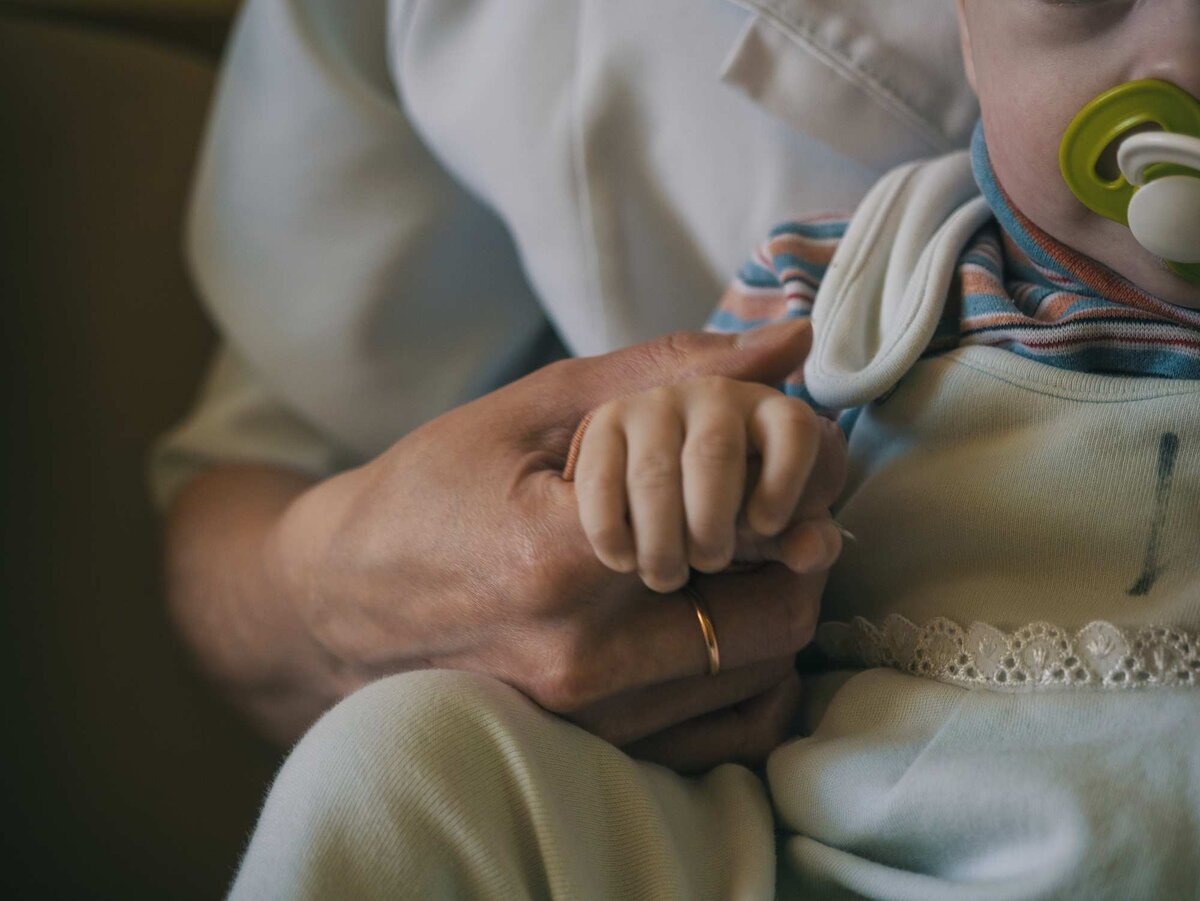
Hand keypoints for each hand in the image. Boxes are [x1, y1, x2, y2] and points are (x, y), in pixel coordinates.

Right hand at [265, 320, 846, 769]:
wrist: (336, 606)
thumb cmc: (426, 493)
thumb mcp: (530, 411)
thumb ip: (665, 373)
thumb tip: (791, 342)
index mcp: (556, 562)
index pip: (743, 529)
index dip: (784, 484)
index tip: (781, 460)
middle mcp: (578, 661)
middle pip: (773, 615)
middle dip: (799, 552)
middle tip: (779, 505)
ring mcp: (587, 721)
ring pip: (762, 676)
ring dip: (778, 606)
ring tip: (745, 554)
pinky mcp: (593, 753)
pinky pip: (729, 734)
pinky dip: (751, 675)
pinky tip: (720, 619)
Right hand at [572, 376, 834, 592]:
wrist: (655, 510)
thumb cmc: (729, 518)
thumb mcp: (772, 533)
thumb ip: (800, 541)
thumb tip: (811, 550)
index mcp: (770, 413)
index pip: (793, 428)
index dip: (784, 481)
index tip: (766, 528)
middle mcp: (713, 394)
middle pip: (716, 453)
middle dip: (710, 522)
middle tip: (708, 562)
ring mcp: (654, 404)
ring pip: (656, 473)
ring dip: (662, 537)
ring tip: (665, 574)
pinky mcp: (603, 425)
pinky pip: (603, 480)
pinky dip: (612, 530)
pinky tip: (623, 559)